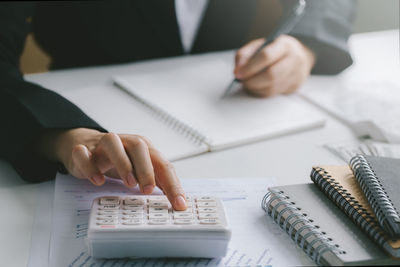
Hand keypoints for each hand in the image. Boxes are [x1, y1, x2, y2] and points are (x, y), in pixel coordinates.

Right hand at [38, 128, 186, 209]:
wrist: (85, 145)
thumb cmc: (119, 159)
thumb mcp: (140, 169)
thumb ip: (158, 181)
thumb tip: (177, 199)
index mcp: (143, 148)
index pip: (162, 163)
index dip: (173, 183)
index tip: (179, 203)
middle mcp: (125, 142)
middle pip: (139, 147)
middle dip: (147, 169)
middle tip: (149, 190)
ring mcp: (103, 145)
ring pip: (113, 143)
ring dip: (123, 163)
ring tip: (129, 184)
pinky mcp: (83, 150)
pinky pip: (83, 153)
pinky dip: (90, 166)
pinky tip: (98, 180)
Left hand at [234, 35, 315, 96]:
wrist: (298, 55)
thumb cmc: (274, 50)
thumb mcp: (258, 46)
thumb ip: (244, 55)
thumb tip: (237, 70)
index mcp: (284, 44)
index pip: (266, 56)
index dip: (249, 67)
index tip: (238, 74)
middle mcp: (294, 59)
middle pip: (271, 75)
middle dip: (252, 81)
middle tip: (242, 81)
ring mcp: (297, 74)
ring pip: (272, 87)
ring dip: (255, 88)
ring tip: (248, 83)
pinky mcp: (295, 86)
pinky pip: (273, 93)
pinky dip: (261, 92)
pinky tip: (256, 87)